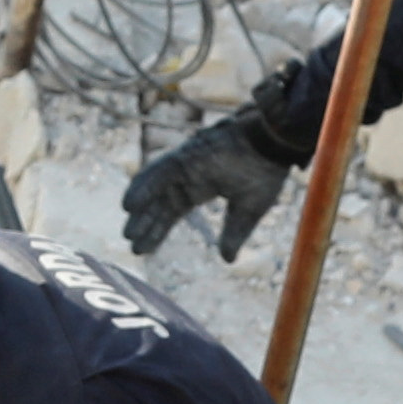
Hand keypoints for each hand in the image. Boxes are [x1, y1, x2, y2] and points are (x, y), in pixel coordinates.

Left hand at [121, 120, 296, 264]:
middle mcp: (188, 175)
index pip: (172, 212)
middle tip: (132, 245)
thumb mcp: (248, 211)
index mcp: (201, 186)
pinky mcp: (185, 154)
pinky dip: (143, 187)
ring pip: (154, 187)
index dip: (158, 230)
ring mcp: (185, 163)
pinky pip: (158, 171)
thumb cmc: (266, 171)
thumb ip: (235, 234)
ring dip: (140, 208)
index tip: (144, 250)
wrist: (274, 143)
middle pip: (159, 203)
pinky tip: (129, 205)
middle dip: (145, 224)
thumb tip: (228, 260)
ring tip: (127, 231)